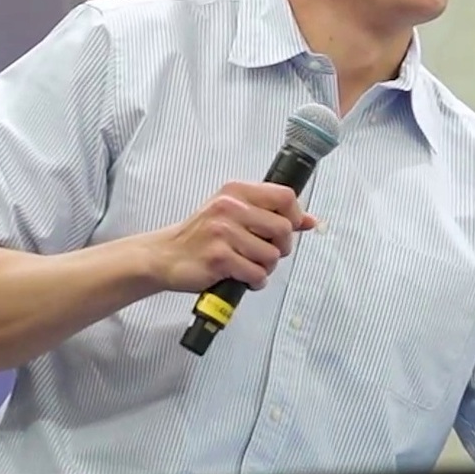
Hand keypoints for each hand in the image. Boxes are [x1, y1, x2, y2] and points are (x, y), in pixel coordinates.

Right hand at [149, 182, 317, 292]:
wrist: (165, 256)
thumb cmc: (200, 236)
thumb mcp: (233, 213)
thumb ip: (270, 214)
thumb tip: (309, 220)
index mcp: (235, 191)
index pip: (285, 196)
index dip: (295, 216)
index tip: (289, 229)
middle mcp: (229, 207)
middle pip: (283, 229)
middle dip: (281, 249)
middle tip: (266, 253)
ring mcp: (223, 233)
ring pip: (271, 256)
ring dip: (265, 268)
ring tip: (248, 265)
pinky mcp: (219, 258)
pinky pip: (256, 274)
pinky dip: (254, 281)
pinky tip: (242, 277)